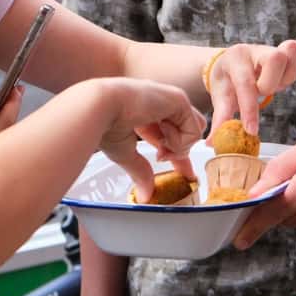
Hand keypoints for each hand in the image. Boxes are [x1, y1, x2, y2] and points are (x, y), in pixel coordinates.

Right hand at [98, 78, 204, 202]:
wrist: (100, 108)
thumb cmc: (104, 123)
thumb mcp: (125, 153)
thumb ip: (140, 171)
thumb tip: (144, 195)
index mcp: (146, 111)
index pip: (172, 133)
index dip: (178, 154)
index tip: (184, 172)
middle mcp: (161, 103)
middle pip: (188, 130)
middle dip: (178, 151)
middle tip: (160, 157)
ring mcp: (172, 100)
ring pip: (194, 131)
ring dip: (177, 146)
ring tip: (158, 148)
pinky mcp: (180, 100)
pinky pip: (194, 130)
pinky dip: (179, 142)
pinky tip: (160, 139)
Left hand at [205, 38, 295, 139]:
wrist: (230, 64)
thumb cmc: (227, 81)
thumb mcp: (220, 98)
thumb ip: (220, 118)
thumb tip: (212, 142)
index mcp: (235, 60)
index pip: (245, 83)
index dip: (250, 109)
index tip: (251, 130)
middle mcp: (256, 50)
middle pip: (275, 57)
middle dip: (272, 83)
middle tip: (264, 92)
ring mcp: (274, 48)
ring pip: (292, 52)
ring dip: (289, 75)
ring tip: (277, 85)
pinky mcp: (290, 50)